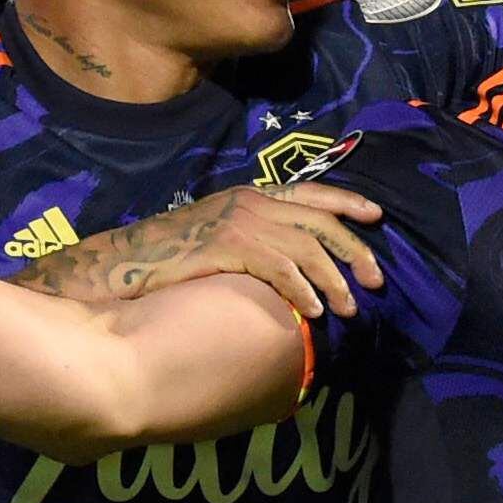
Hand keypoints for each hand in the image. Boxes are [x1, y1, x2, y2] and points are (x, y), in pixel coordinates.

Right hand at [38, 182, 385, 316]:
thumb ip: (254, 239)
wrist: (126, 259)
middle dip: (354, 250)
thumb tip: (289, 264)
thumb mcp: (218, 236)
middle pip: (320, 221)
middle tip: (376, 281)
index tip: (376, 217)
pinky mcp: (230, 246)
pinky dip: (304, 291)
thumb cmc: (170, 256)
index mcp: (251, 194)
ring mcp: (240, 221)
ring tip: (350, 309)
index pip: (311, 190)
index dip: (347, 201)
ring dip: (334, 280)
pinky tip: (315, 312)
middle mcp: (251, 201)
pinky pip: (281, 268)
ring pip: (308, 247)